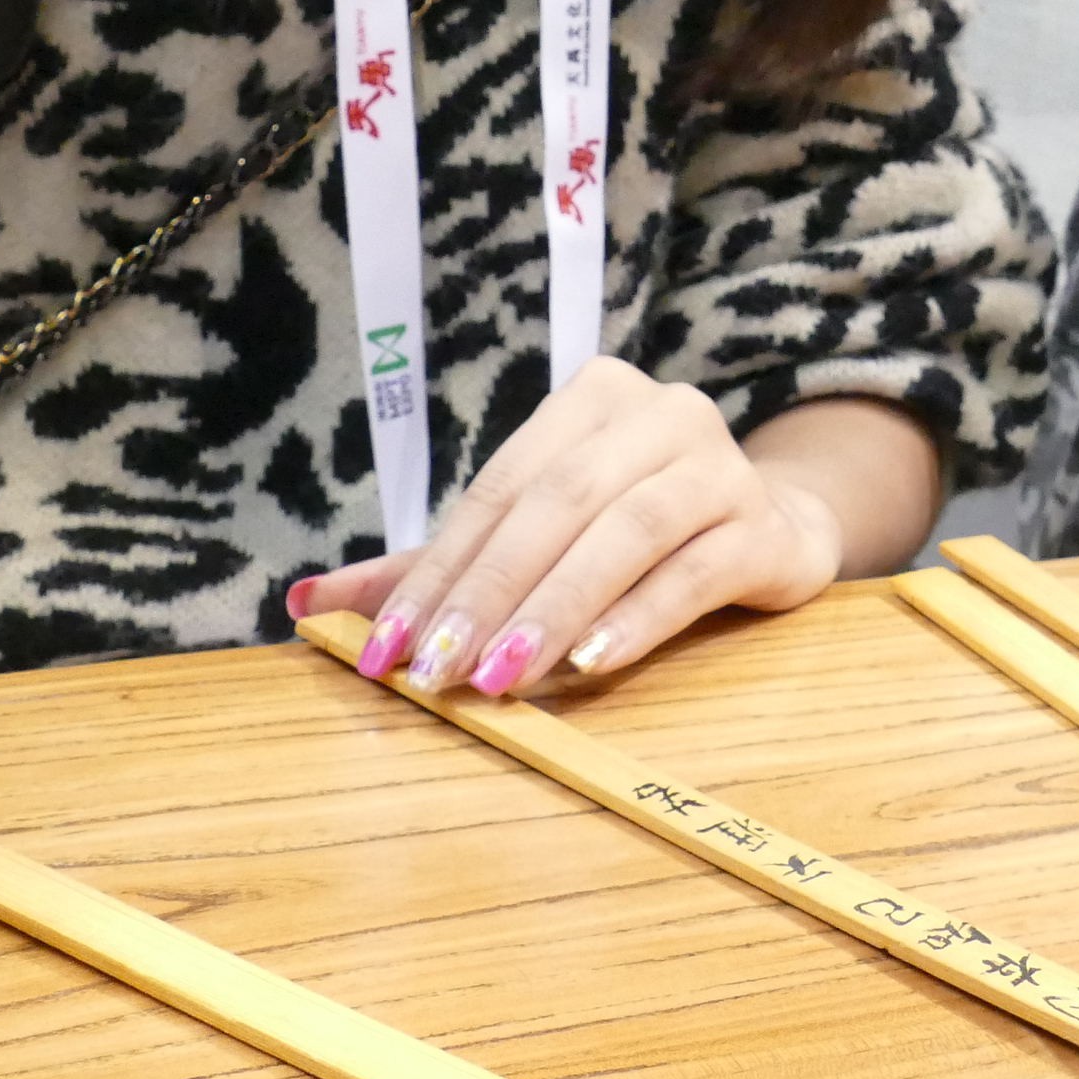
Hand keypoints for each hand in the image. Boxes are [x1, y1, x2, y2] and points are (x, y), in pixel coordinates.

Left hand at [291, 371, 938, 693]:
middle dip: (488, 594)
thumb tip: (303, 606)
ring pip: (624, 535)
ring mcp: (720, 466)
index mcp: (593, 399)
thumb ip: (431, 568)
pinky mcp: (765, 529)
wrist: (775, 526)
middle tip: (435, 673)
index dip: (436, 571)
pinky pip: (693, 572)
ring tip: (500, 679)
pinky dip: (636, 618)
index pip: (499, 490)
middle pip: (556, 506)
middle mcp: (659, 414)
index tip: (383, 649)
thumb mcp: (535, 535)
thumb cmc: (633, 532)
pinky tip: (590, 666)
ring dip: (554, 609)